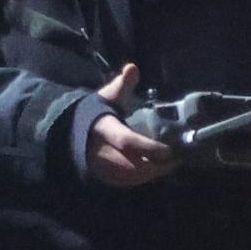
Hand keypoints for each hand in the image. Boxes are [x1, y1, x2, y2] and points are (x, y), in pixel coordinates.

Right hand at [83, 62, 180, 188]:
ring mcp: (102, 167)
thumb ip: (122, 85)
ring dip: (154, 172)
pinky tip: (159, 170)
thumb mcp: (107, 97)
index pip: (127, 141)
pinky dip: (145, 178)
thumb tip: (132, 67)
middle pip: (134, 164)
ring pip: (133, 176)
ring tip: (173, 163)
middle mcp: (102, 151)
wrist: (72, 134)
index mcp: (105, 129)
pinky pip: (128, 182)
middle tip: (178, 158)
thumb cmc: (97, 113)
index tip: (169, 151)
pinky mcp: (105, 177)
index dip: (148, 148)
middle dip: (158, 164)